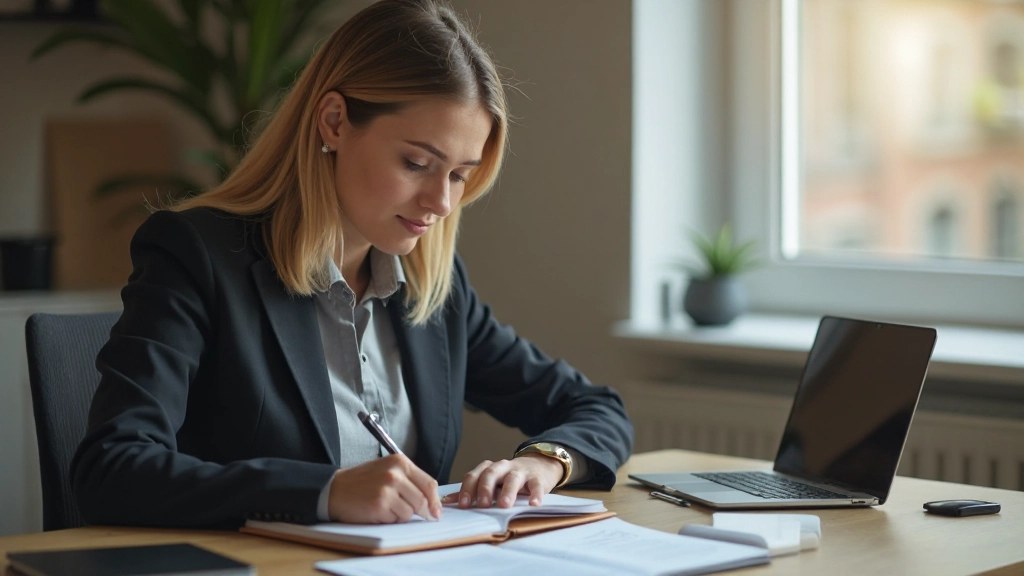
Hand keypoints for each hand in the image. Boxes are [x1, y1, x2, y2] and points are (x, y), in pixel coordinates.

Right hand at [327, 454, 441, 522]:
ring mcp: (387, 490)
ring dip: (401, 515)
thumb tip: (432, 503)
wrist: (335, 489)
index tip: (436, 512)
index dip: (435, 501)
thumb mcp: (388, 471)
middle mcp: (395, 474)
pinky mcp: (379, 505)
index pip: (429, 484)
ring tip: (386, 507)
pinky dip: (389, 519)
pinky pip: (395, 519)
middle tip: (414, 515)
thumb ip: (409, 481)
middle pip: (422, 500)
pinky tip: (377, 511)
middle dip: (421, 512)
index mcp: (400, 462)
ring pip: (410, 512)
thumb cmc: (363, 481)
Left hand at [444, 455, 563, 508]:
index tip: (463, 505)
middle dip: (485, 489)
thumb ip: (471, 490)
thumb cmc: (509, 479)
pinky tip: (533, 503)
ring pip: (513, 478)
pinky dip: (535, 494)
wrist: (539, 466)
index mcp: (488, 469)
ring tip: (504, 505)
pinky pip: (536, 485)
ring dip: (508, 491)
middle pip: (491, 473)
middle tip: (482, 504)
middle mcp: (503, 467)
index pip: (474, 476)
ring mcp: (521, 472)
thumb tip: (446, 501)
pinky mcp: (537, 478)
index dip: (467, 489)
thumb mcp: (490, 482)